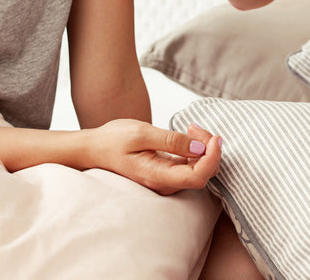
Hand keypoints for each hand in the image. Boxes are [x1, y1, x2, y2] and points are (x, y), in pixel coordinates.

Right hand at [89, 119, 220, 194]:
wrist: (94, 149)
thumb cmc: (114, 140)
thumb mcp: (142, 133)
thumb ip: (171, 141)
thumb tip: (200, 149)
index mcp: (158, 176)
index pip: (198, 177)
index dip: (213, 158)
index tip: (215, 137)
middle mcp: (164, 183)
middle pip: (202, 173)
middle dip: (209, 149)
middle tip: (195, 126)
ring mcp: (165, 180)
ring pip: (198, 169)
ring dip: (203, 148)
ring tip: (191, 127)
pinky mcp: (165, 172)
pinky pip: (190, 165)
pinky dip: (195, 149)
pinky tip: (188, 134)